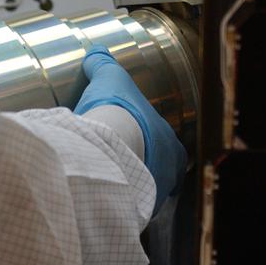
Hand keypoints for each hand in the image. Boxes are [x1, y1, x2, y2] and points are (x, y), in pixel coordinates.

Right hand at [75, 48, 187, 213]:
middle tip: (118, 163)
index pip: (169, 149)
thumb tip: (95, 53)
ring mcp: (151, 195)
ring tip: (105, 180)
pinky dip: (113, 202)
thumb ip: (103, 66)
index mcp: (169, 144)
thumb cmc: (117, 114)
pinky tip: (98, 196)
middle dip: (140, 169)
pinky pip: (123, 209)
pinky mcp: (130, 211)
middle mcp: (167, 172)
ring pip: (141, 193)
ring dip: (127, 188)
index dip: (155, 147)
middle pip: (156, 174)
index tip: (139, 146)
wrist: (105, 149)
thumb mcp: (110, 79)